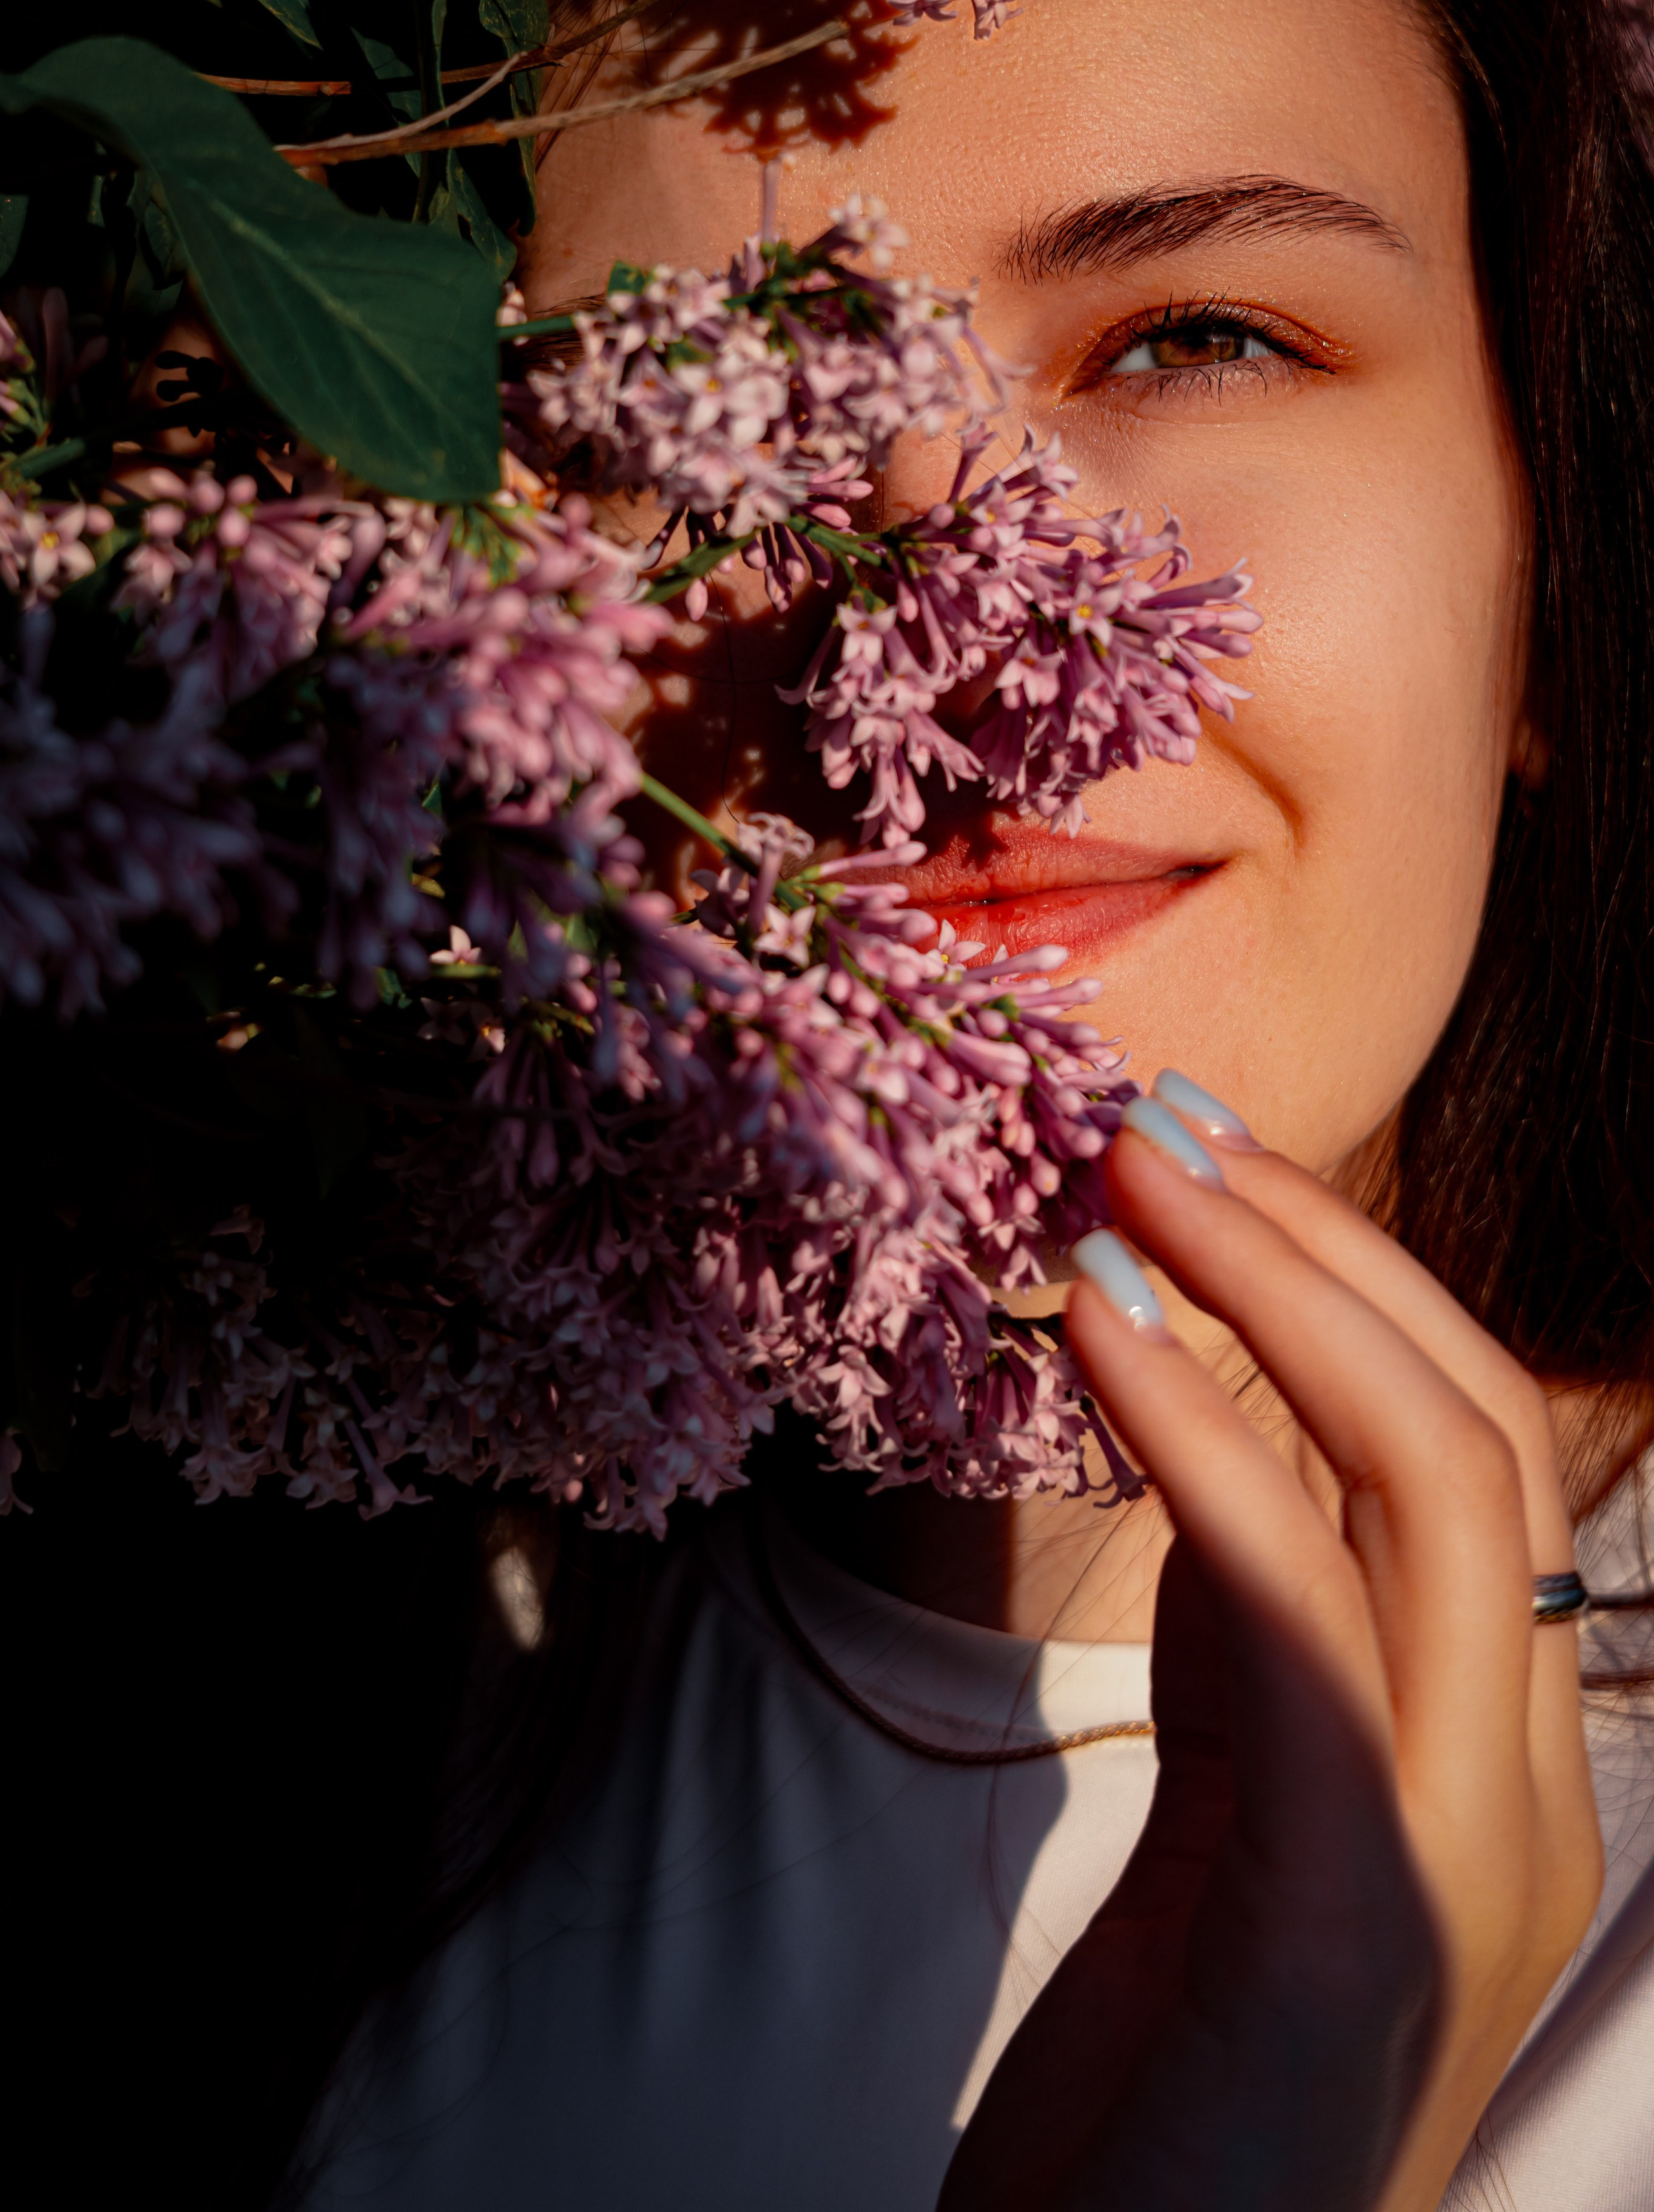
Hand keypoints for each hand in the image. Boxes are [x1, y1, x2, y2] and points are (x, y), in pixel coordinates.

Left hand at [939, 1086, 1600, 2211]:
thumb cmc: (1160, 2092)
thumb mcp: (1230, 1815)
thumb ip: (1259, 1641)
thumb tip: (1208, 1427)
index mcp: (1500, 1770)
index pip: (1485, 1458)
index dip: (1355, 1283)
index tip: (1206, 1163)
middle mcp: (1523, 1800)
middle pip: (1489, 1431)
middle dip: (1328, 1248)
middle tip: (1165, 1117)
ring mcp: (1464, 1857)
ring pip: (1444, 1482)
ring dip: (1284, 1291)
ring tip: (1135, 1169)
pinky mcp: (1354, 1910)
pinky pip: (1301, 1606)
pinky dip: (1205, 1438)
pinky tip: (1104, 1326)